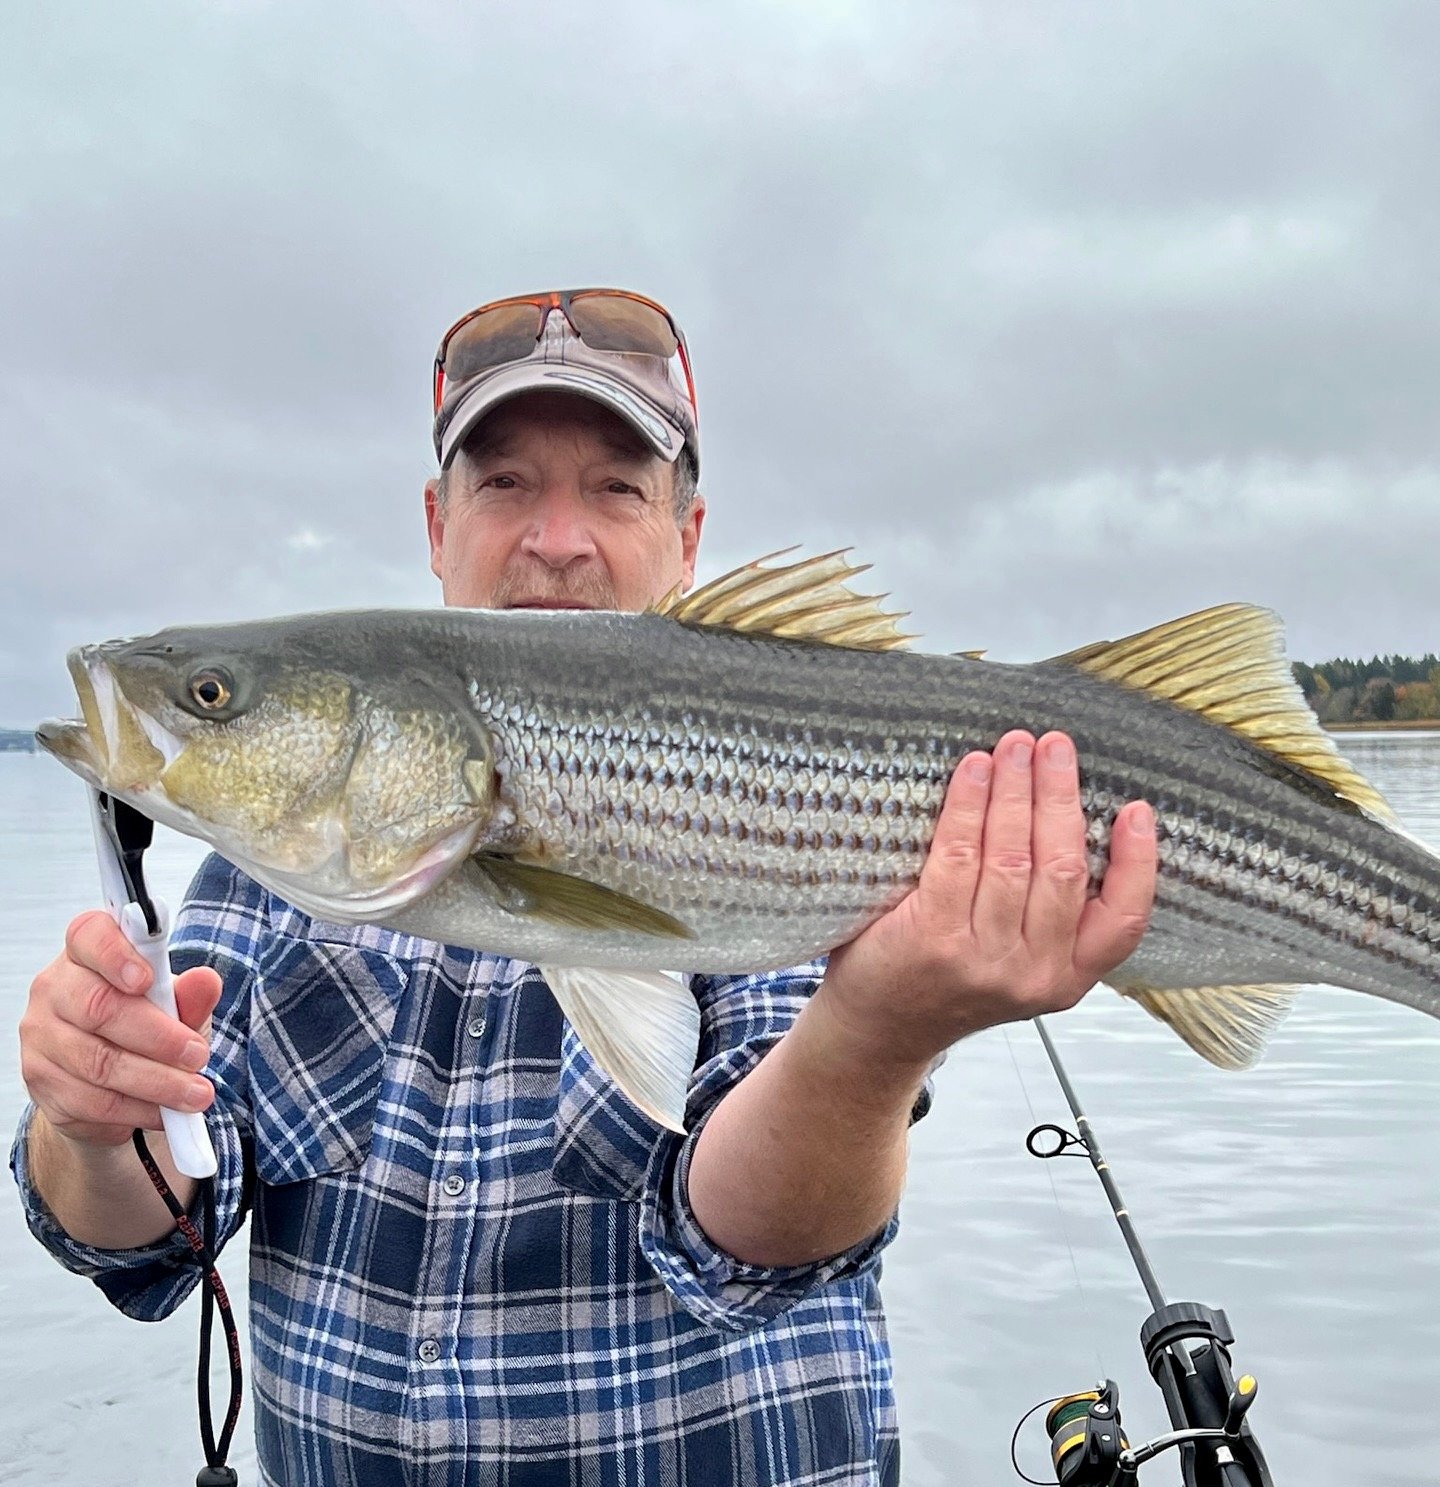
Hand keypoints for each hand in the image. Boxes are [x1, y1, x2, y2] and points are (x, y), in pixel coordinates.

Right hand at [19, 910, 221, 1147]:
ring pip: (97, 1062)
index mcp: (85, 953)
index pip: (89, 935)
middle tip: (199, 1055)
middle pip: (98, 1007)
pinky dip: (136, 1109)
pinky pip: (90, 1100)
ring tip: (195, 1093)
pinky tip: (164, 1111)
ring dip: (156, 1082)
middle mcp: (54, 989)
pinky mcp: (40, 1082)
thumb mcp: (175, 1005)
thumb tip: (207, 981)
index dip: (115, 954)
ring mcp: (40, 1037)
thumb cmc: (146, 1024)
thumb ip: (189, 995)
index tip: (148, 979)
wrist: (109, 1081)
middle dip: (159, 1037)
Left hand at [818, 729, 1156, 1068]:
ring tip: (1014, 747)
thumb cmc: (946, 981)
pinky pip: (959, 856)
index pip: (1124, 920)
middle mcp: (1033, 973)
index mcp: (1067, 978)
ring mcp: (983, 959)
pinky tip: (973, 771)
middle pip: (1062, 869)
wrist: (880, 1029)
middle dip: (1060, 796)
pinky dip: (970, 806)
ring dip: (1016, 790)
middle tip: (1055, 745)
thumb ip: (1050, 917)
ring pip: (1013, 857)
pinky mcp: (933, 937)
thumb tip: (1065, 816)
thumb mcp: (1020, 966)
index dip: (1138, 862)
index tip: (1137, 809)